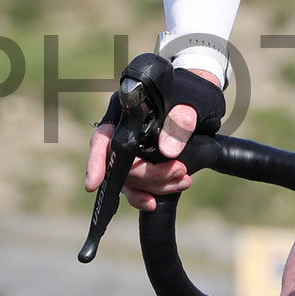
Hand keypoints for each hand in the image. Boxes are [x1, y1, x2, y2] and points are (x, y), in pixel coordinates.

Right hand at [83, 71, 216, 212]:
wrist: (201, 104)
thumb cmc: (191, 95)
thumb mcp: (190, 102)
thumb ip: (180, 122)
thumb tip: (167, 150)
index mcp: (125, 111)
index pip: (103, 137)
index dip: (96, 161)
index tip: (94, 183)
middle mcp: (121, 132)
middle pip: (119, 164)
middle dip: (148, 174)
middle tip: (180, 170)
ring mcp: (130, 152)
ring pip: (130, 179)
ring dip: (155, 186)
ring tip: (183, 180)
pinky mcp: (141, 166)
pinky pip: (137, 187)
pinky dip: (148, 195)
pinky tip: (156, 201)